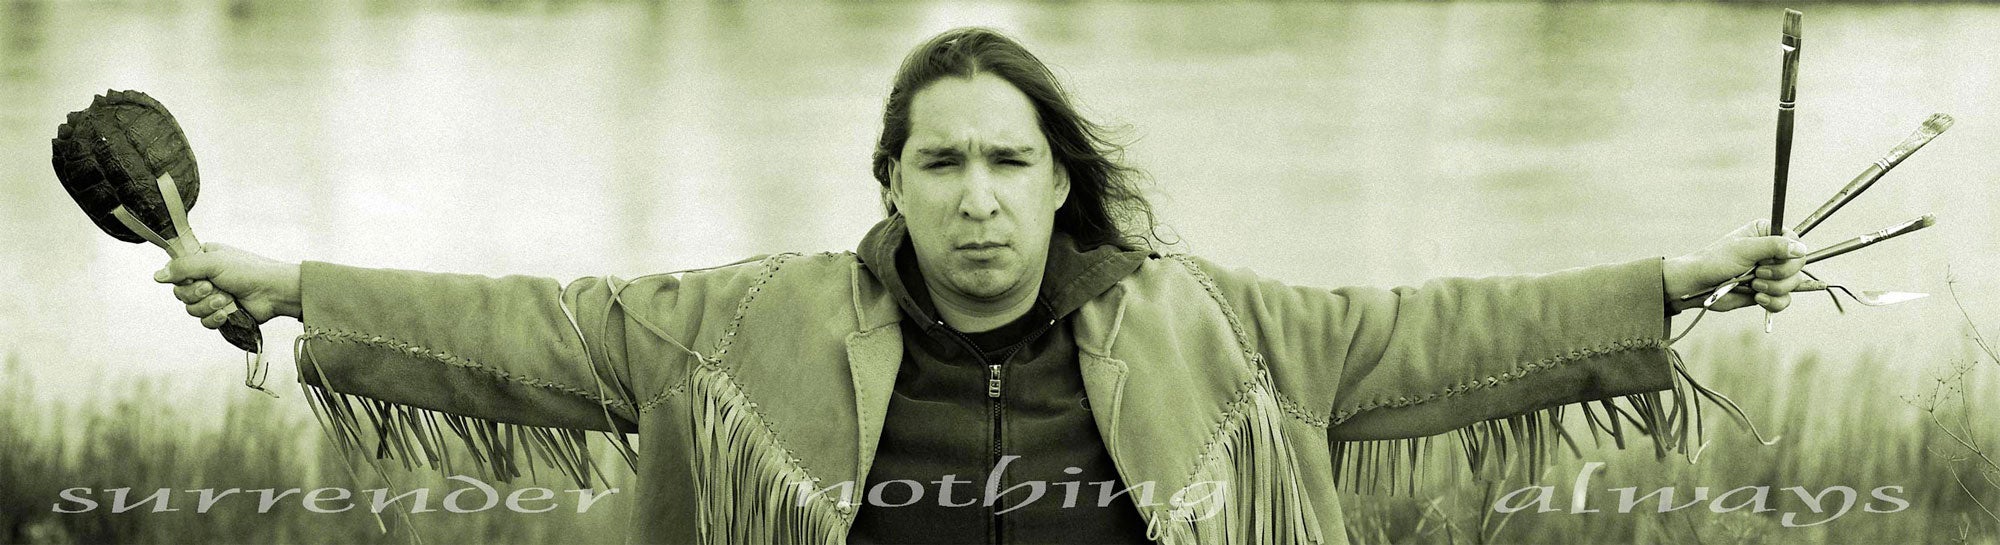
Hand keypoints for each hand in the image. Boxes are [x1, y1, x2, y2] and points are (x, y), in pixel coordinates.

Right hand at [153, 242, 302, 326]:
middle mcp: (205, 277)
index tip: (194, 277)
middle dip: (197, 293)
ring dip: (208, 305)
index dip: (181, 278)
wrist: (274, 291)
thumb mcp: (213, 262)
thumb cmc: (249, 270)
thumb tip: (157, 275)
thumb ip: (183, 268)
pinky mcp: (221, 313)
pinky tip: (226, 312)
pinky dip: (215, 318)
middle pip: (180, 293)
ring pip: (191, 309)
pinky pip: (204, 321)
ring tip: (227, 299)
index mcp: (202, 259)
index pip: (175, 271)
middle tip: (213, 287)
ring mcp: (213, 296)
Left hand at [1664, 219, 1808, 313]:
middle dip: (1779, 274)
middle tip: (1758, 272)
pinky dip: (1772, 302)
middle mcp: (1773, 253)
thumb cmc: (1715, 261)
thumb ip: (1774, 246)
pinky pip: (1784, 300)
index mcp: (1768, 234)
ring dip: (1773, 288)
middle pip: (1798, 266)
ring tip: (1753, 285)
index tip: (1769, 260)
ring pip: (1793, 284)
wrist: (1698, 286)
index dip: (1789, 256)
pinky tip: (1757, 298)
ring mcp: (1771, 273)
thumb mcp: (1745, 249)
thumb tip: (1801, 249)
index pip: (1797, 243)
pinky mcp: (1768, 291)